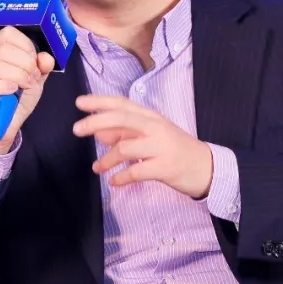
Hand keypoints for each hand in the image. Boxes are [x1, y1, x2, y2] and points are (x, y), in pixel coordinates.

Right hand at [0, 27, 55, 153]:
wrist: (3, 126)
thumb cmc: (15, 98)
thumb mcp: (34, 79)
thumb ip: (41, 67)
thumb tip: (46, 57)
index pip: (7, 34)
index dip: (26, 46)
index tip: (35, 62)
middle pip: (3, 49)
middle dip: (25, 63)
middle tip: (33, 77)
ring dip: (18, 76)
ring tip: (27, 85)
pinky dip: (4, 87)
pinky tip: (13, 91)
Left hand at [72, 95, 213, 198]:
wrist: (206, 167)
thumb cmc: (175, 149)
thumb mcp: (150, 136)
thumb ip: (125, 133)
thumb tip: (98, 132)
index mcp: (151, 116)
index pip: (122, 104)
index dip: (100, 101)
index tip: (79, 102)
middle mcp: (155, 127)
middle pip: (121, 118)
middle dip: (96, 122)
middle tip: (76, 130)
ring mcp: (161, 146)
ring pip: (125, 148)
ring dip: (106, 159)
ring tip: (97, 168)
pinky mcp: (164, 167)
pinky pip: (135, 171)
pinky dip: (121, 178)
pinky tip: (114, 182)